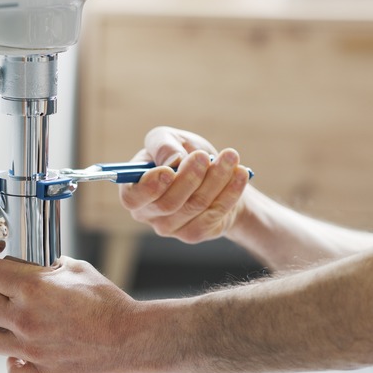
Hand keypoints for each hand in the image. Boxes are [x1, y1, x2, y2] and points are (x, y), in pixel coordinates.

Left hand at [0, 256, 138, 372]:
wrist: (132, 340)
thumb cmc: (109, 305)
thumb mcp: (78, 270)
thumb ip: (50, 266)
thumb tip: (34, 265)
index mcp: (33, 288)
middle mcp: (25, 318)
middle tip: (4, 301)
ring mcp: (30, 350)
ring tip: (14, 328)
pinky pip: (10, 371)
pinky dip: (15, 363)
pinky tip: (26, 354)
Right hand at [118, 126, 250, 243]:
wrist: (213, 174)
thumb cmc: (184, 153)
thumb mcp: (170, 138)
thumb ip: (163, 144)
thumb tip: (172, 160)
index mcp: (134, 189)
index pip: (132, 198)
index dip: (149, 187)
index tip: (169, 171)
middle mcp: (147, 213)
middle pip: (168, 204)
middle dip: (189, 178)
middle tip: (204, 156)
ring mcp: (169, 228)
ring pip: (194, 206)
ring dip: (215, 179)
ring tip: (230, 156)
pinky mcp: (193, 234)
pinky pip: (213, 215)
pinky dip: (230, 192)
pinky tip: (240, 174)